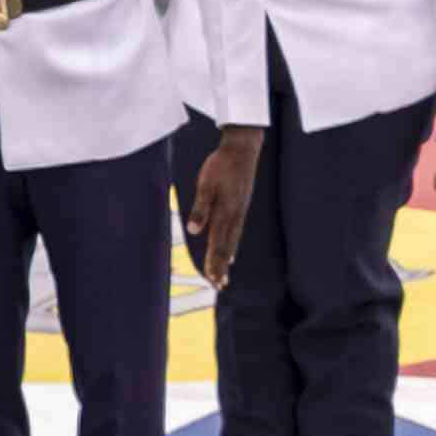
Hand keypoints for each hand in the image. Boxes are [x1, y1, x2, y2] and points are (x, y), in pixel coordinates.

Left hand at [186, 125, 266, 280]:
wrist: (242, 148)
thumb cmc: (221, 165)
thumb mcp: (205, 184)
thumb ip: (200, 208)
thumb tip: (193, 230)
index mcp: (225, 212)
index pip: (218, 243)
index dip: (214, 262)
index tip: (212, 279)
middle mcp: (235, 215)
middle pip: (227, 246)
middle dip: (221, 266)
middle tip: (219, 286)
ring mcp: (240, 210)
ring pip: (233, 240)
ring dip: (227, 259)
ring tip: (224, 275)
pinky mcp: (241, 205)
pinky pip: (236, 231)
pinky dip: (233, 245)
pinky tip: (231, 251)